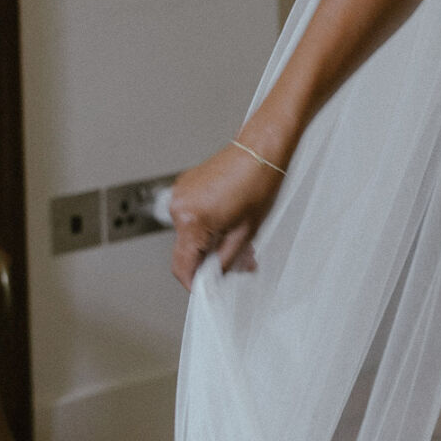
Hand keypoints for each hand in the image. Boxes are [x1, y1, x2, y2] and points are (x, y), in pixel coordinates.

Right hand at [168, 138, 285, 286]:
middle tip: (236, 263)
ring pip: (190, 234)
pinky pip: (191, 216)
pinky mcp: (184, 187)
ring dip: (211, 242)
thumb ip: (226, 260)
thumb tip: (216, 277)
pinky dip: (207, 225)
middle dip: (210, 261)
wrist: (260, 151)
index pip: (182, 266)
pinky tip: (228, 221)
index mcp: (192, 220)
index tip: (206, 289)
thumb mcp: (246, 233)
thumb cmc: (258, 183)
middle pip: (187, 250)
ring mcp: (180, 194)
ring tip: (237, 239)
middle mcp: (179, 207)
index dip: (194, 283)